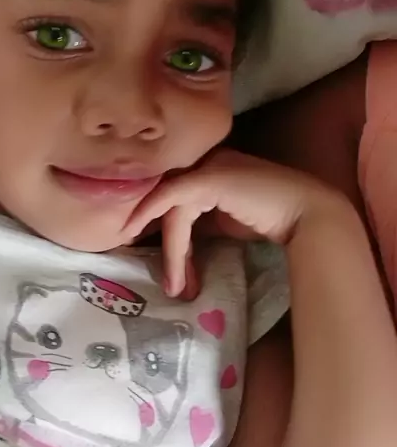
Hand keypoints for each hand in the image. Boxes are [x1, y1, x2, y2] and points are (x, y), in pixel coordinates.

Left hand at [124, 149, 337, 297]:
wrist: (308, 215)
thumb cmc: (274, 220)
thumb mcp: (226, 222)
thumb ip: (201, 224)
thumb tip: (174, 244)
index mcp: (210, 168)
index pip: (174, 196)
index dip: (156, 223)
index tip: (144, 250)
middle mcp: (206, 161)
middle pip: (169, 202)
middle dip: (162, 242)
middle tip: (165, 279)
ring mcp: (208, 165)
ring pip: (172, 207)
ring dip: (172, 251)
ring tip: (177, 286)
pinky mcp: (209, 177)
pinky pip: (172, 196)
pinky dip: (151, 214)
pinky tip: (138, 233)